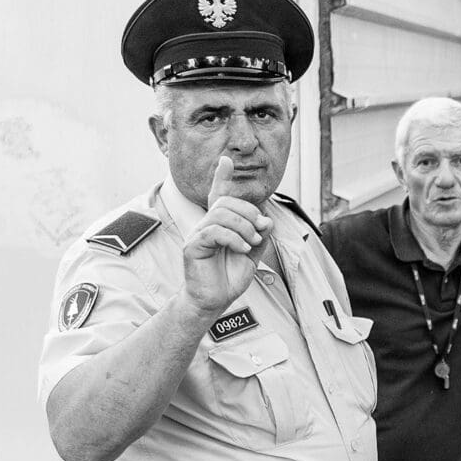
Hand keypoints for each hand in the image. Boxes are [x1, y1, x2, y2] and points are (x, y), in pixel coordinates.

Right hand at [181, 156, 272, 315]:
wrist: (215, 300)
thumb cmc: (230, 277)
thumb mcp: (253, 254)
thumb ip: (260, 235)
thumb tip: (267, 219)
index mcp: (219, 224)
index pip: (218, 194)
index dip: (221, 177)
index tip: (226, 160)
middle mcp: (206, 224)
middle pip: (226, 201)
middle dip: (249, 213)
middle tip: (261, 232)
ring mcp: (197, 234)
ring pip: (221, 214)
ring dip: (244, 227)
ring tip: (252, 243)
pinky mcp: (193, 246)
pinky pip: (214, 231)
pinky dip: (234, 238)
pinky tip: (243, 249)